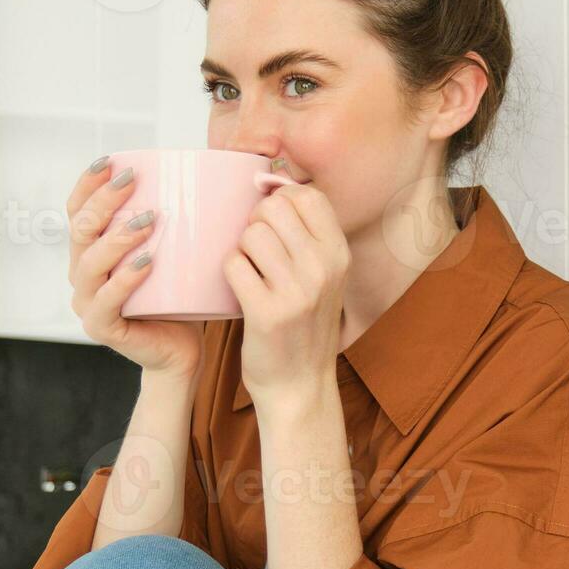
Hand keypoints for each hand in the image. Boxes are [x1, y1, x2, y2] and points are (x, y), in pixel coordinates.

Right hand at [67, 159, 203, 376]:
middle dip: (102, 202)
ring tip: (147, 220)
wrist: (182, 349)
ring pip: (89, 265)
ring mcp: (88, 303)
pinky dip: (124, 280)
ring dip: (117, 238)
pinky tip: (146, 262)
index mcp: (92, 251)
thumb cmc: (180, 296)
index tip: (110, 161)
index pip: (78, 212)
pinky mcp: (101, 328)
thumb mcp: (175, 252)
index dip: (87, 185)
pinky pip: (106, 302)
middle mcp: (82, 275)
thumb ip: (176, 219)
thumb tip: (211, 170)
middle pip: (80, 231)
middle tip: (131, 181)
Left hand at [224, 183, 350, 403]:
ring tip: (251, 272)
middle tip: (256, 249)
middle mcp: (323, 269)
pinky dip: (229, 273)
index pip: (307, 196)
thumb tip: (270, 183)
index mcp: (339, 254)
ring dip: (241, 249)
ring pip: (250, 235)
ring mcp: (297, 292)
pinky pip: (233, 265)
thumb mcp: (325, 276)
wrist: (301, 385)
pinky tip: (241, 289)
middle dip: (255, 222)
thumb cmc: (305, 324)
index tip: (272, 221)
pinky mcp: (267, 313)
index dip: (280, 199)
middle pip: (272, 209)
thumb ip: (307, 235)